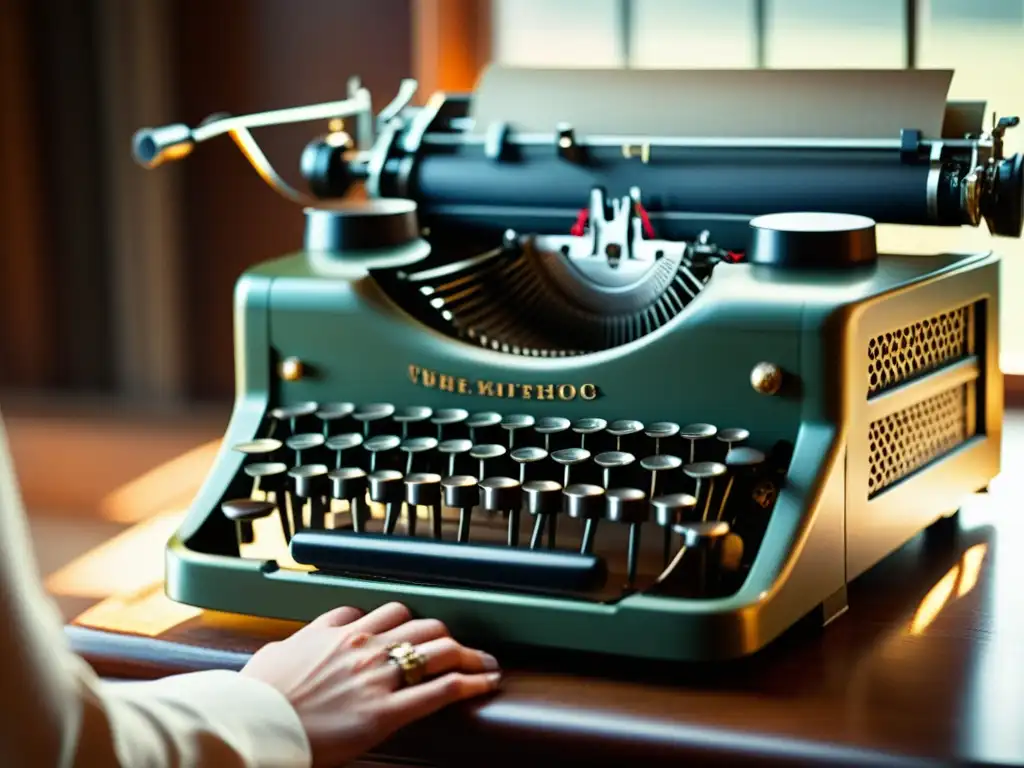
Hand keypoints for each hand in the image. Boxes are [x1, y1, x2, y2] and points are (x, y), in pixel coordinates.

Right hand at [240, 602, 500, 766]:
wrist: (252, 725)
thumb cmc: (256, 697)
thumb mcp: (272, 657)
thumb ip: (289, 647)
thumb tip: (284, 649)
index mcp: (337, 631)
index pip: (383, 611)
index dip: (403, 622)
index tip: (412, 631)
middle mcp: (363, 645)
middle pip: (421, 624)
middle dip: (444, 635)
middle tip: (457, 646)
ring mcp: (378, 676)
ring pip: (439, 648)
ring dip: (468, 654)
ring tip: (483, 662)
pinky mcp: (386, 711)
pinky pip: (441, 690)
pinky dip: (470, 683)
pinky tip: (486, 683)